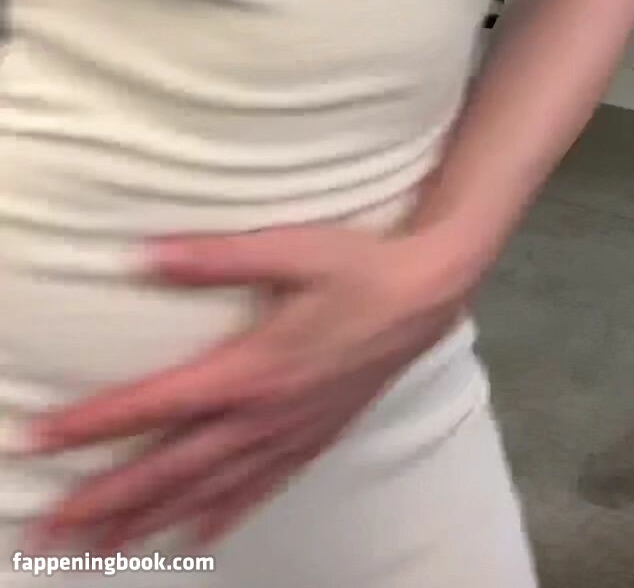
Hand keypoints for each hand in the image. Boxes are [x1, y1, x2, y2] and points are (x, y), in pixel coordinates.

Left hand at [24, 223, 468, 550]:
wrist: (427, 292)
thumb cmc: (358, 263)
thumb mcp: (290, 246)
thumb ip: (215, 255)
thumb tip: (145, 254)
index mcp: (250, 368)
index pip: (155, 405)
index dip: (93, 425)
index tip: (41, 441)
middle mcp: (263, 415)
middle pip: (169, 469)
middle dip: (104, 502)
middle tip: (49, 531)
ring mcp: (288, 435)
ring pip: (206, 492)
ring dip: (148, 523)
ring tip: (99, 551)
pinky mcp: (311, 440)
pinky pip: (256, 492)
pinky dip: (219, 518)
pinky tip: (194, 537)